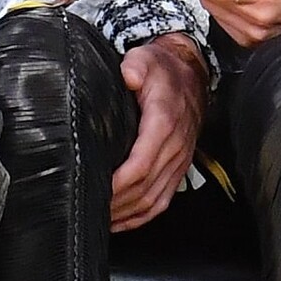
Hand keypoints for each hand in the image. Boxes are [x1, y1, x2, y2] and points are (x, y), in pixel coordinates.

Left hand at [110, 32, 208, 230]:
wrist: (190, 76)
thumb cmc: (164, 71)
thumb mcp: (147, 59)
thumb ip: (136, 66)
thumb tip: (128, 75)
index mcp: (164, 123)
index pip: (142, 163)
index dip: (119, 182)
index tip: (97, 188)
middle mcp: (174, 147)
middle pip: (145, 187)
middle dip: (117, 202)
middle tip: (90, 206)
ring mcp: (178, 161)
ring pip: (154, 199)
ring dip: (127, 213)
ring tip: (101, 218)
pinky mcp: (177, 169)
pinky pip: (162, 200)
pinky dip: (142, 216)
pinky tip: (122, 221)